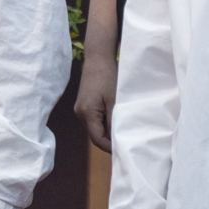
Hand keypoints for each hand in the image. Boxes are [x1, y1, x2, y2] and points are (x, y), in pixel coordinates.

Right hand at [76, 0, 125, 150]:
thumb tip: (118, 138)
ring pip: (95, 128)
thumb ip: (115, 119)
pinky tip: (117, 121)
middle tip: (128, 144)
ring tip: (125, 133)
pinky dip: (105, 123)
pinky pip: (95, 120)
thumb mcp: (115, 100)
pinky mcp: (85, 105)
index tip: (125, 150)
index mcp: (87, 113)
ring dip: (108, 132)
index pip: (98, 139)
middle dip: (110, 141)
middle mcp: (80, 114)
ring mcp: (81, 110)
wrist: (99, 58)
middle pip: (96, 135)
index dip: (111, 147)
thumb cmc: (109, 77)